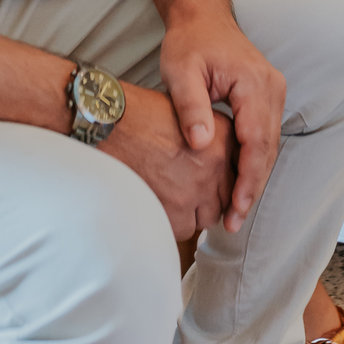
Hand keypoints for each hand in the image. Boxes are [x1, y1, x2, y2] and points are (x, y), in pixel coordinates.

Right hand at [105, 81, 238, 238]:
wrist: (107, 126)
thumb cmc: (136, 115)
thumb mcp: (183, 113)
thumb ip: (204, 137)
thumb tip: (208, 157)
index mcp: (221, 136)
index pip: (236, 170)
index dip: (221, 178)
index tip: (209, 180)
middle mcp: (216, 164)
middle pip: (225, 197)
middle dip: (209, 198)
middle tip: (186, 189)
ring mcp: (197, 191)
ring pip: (207, 217)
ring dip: (192, 212)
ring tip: (168, 196)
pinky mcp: (176, 212)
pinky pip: (184, 229)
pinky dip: (172, 222)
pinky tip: (157, 204)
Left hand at [156, 6, 285, 232]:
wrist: (202, 14)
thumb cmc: (189, 41)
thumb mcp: (181, 71)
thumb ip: (191, 108)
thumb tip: (202, 145)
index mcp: (254, 83)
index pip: (256, 142)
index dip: (247, 180)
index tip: (234, 209)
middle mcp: (272, 88)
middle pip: (268, 149)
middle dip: (252, 188)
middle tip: (232, 222)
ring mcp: (273, 91)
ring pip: (269, 145)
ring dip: (254, 178)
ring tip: (234, 211)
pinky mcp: (266, 96)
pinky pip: (264, 135)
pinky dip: (253, 160)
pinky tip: (238, 182)